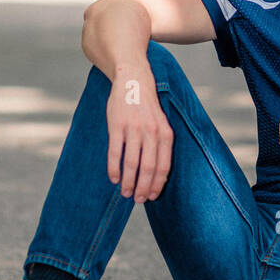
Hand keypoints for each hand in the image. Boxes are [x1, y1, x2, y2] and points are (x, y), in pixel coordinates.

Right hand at [106, 68, 173, 202]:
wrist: (133, 80)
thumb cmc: (147, 107)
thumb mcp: (161, 123)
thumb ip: (161, 144)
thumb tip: (158, 173)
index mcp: (166, 134)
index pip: (164, 166)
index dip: (158, 184)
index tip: (152, 196)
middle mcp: (152, 132)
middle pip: (148, 169)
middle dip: (143, 188)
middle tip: (138, 200)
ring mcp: (134, 129)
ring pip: (132, 164)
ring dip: (128, 182)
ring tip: (125, 193)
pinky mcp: (117, 126)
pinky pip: (115, 153)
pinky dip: (114, 169)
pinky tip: (114, 178)